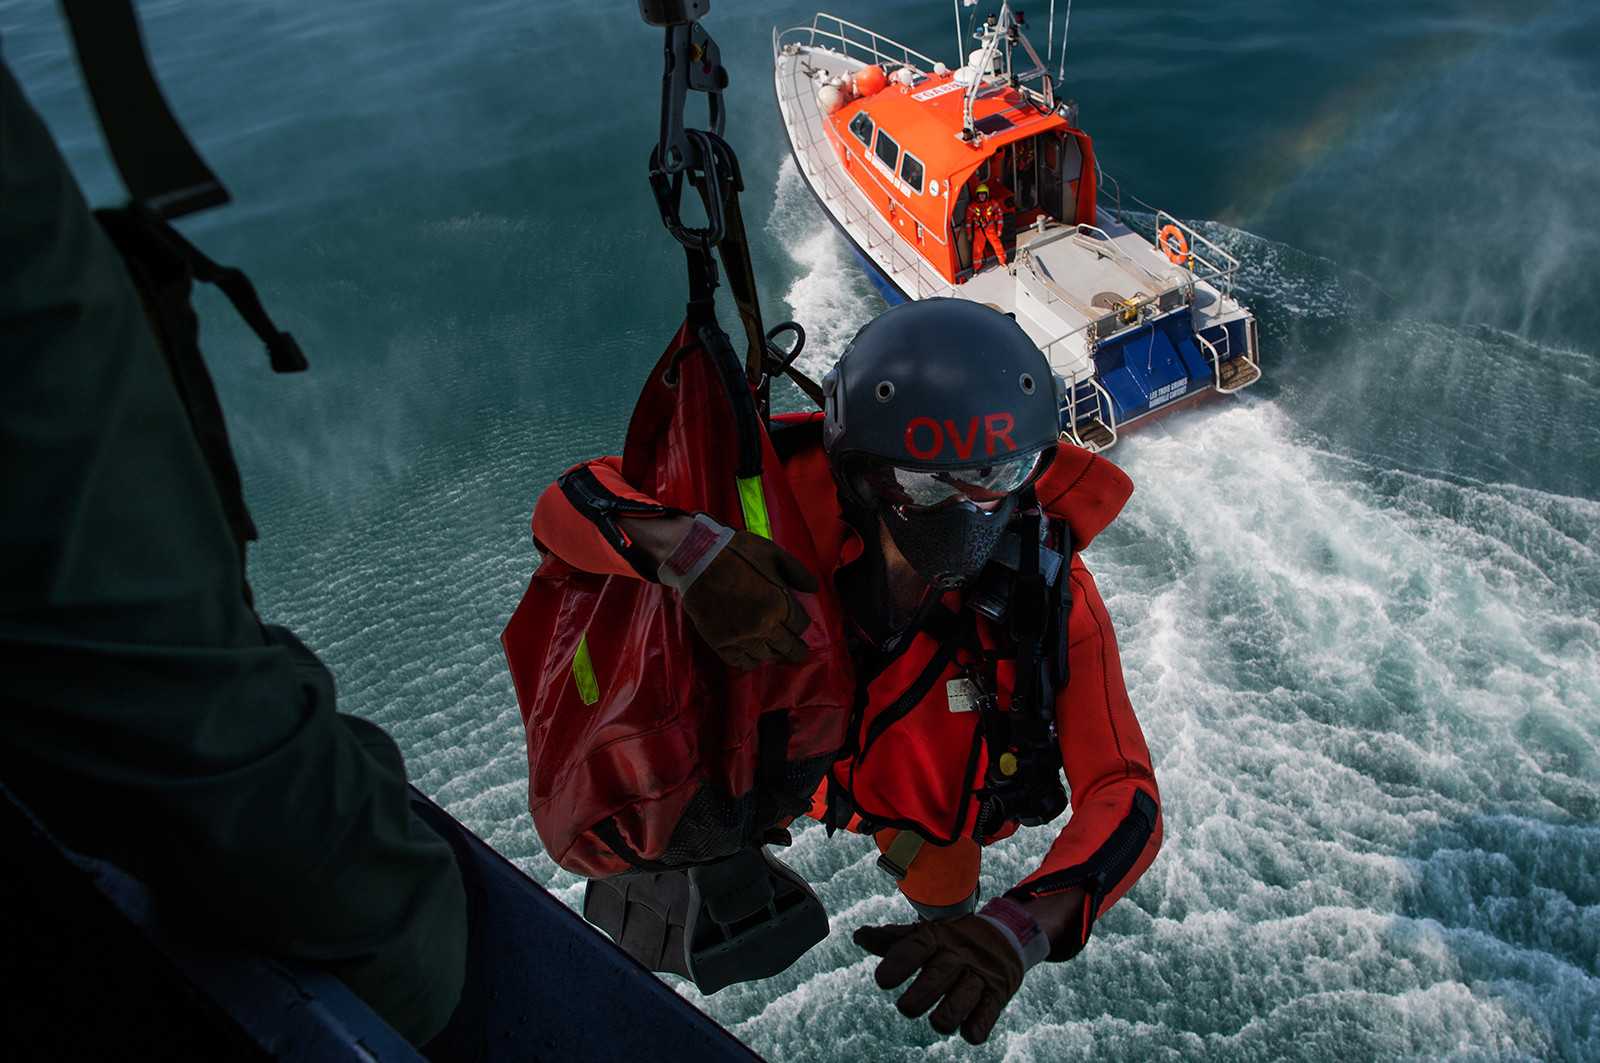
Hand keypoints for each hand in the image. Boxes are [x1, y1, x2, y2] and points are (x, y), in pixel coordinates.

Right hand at [656, 514, 818, 669]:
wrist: (696, 559)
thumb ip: (797, 571)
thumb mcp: (773, 553)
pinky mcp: (721, 643)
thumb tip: (814, 588)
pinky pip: (742, 662)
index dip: (801, 624)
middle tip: (798, 650)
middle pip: (789, 647)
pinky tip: (751, 652)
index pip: (801, 625)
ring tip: (773, 648)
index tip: (797, 623)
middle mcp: (764, 624)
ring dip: (773, 652)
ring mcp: (742, 636)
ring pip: (767, 656)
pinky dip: (750, 659)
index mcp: (780, 602)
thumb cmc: (736, 552)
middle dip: (796, 648)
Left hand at [854, 912, 1028, 1044]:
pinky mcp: (998, 995)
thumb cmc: (953, 940)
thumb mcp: (926, 933)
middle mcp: (959, 954)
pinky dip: (972, 1029)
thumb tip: (858, 935)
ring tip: (937, 1020)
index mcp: (938, 936)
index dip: (898, 963)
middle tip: (905, 1007)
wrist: (1007, 936)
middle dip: (917, 998)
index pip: (917, 947)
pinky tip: (965, 1028)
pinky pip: (985, 1018)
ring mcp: (980, 975)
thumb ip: (892, 940)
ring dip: (944, 1018)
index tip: (882, 981)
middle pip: (937, 977)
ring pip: (961, 1001)